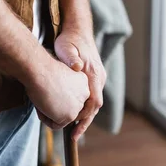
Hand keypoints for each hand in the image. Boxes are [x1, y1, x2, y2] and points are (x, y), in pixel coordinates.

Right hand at [25, 55, 89, 129]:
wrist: (39, 69)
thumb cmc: (43, 68)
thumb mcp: (58, 77)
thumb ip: (63, 88)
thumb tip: (56, 100)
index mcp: (83, 82)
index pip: (73, 99)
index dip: (58, 99)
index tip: (49, 94)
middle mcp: (85, 93)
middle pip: (69, 109)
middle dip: (55, 108)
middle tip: (43, 97)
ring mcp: (78, 106)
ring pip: (62, 118)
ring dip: (49, 112)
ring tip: (41, 99)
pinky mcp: (70, 115)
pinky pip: (55, 125)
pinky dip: (45, 118)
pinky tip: (40, 105)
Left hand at [55, 21, 106, 140]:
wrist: (77, 29)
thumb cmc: (69, 39)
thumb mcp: (66, 47)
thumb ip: (71, 58)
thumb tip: (77, 68)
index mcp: (95, 75)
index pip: (94, 102)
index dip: (85, 118)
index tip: (75, 130)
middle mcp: (99, 78)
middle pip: (95, 107)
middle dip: (84, 123)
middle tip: (73, 136)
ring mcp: (97, 78)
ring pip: (93, 103)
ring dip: (83, 117)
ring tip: (72, 130)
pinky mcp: (92, 78)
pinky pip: (90, 97)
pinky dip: (83, 108)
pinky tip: (72, 114)